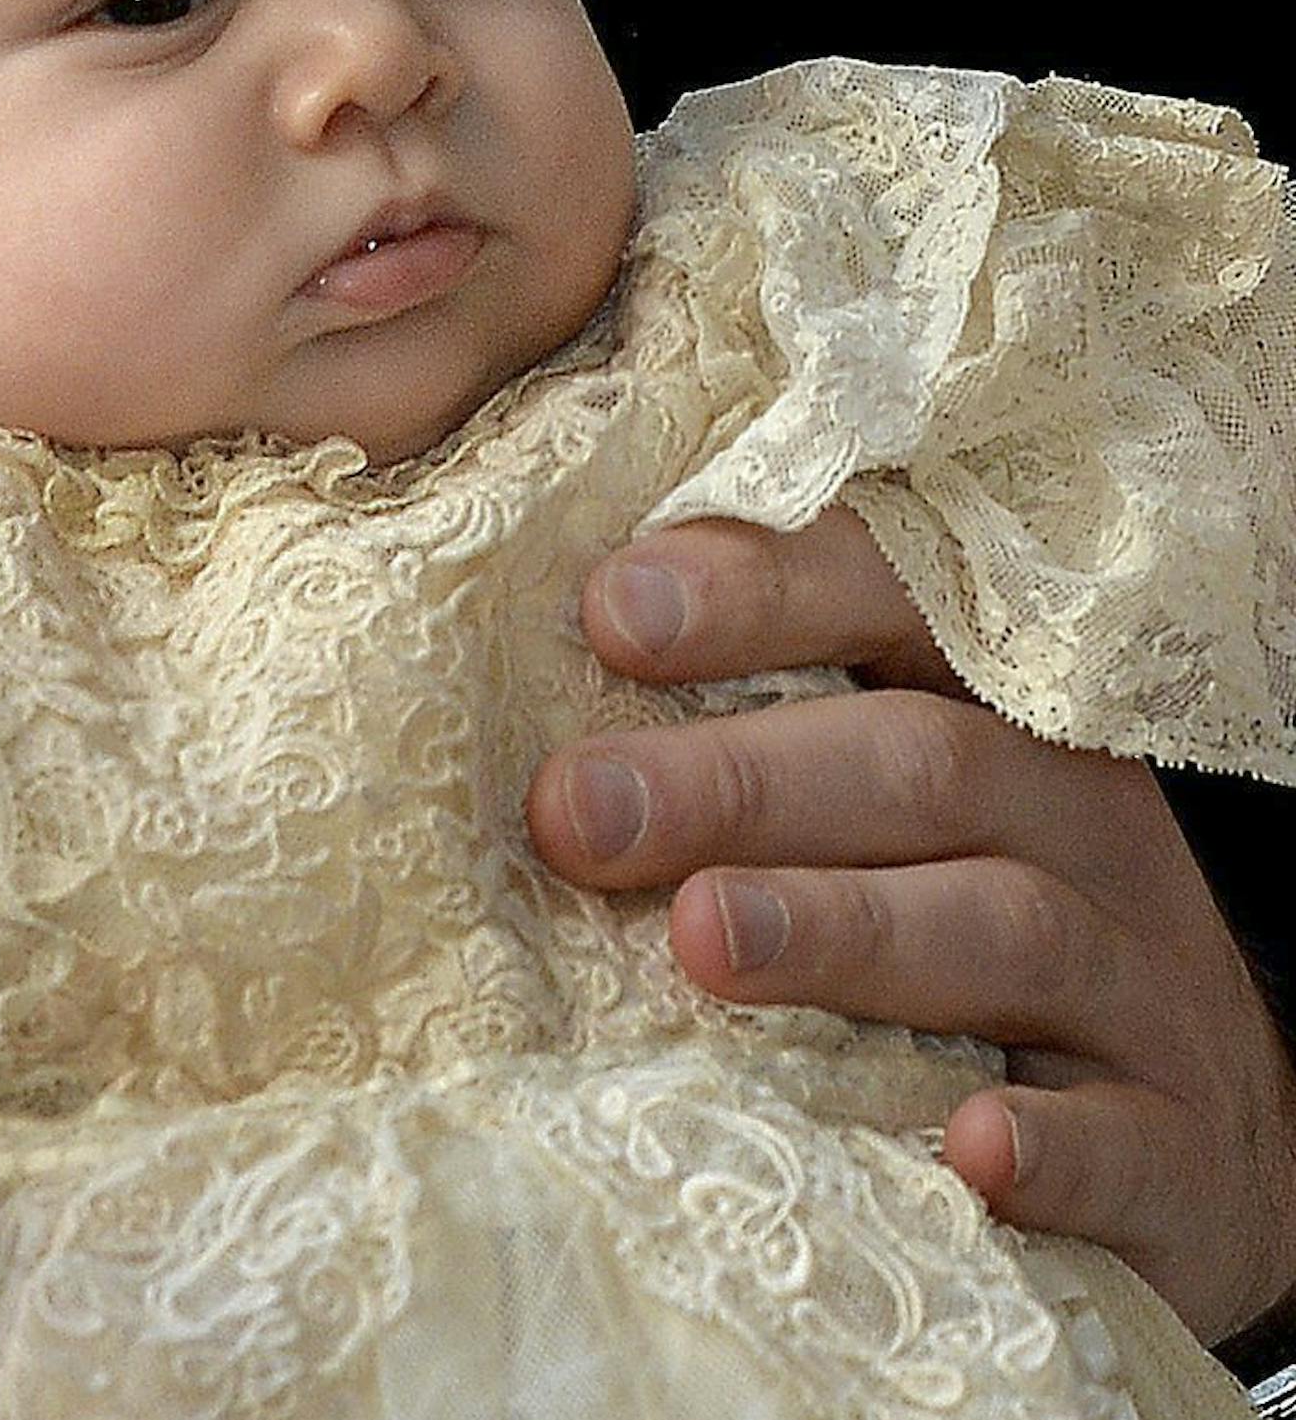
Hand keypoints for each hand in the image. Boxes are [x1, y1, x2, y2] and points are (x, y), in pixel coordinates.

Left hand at [525, 508, 1295, 1345]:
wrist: (1190, 1135)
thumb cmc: (960, 928)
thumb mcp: (881, 806)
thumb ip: (748, 743)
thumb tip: (547, 715)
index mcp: (992, 707)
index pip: (891, 601)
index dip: (761, 591)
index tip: (612, 609)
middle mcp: (1075, 818)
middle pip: (920, 762)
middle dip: (737, 779)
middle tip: (576, 808)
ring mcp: (1139, 983)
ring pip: (1003, 926)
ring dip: (844, 928)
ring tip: (699, 936)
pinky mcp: (1177, 1146)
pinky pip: (1126, 1140)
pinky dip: (1053, 1144)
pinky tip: (970, 1147)